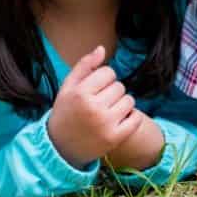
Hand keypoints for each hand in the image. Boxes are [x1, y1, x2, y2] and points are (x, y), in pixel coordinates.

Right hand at [48, 45, 143, 167]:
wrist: (61, 148)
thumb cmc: (66, 112)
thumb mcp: (68, 87)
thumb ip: (84, 65)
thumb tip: (102, 48)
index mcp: (80, 93)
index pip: (108, 72)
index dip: (103, 79)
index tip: (95, 89)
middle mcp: (93, 108)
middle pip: (119, 86)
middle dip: (112, 92)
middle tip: (100, 102)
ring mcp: (105, 124)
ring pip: (129, 100)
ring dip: (122, 104)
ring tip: (109, 111)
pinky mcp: (115, 138)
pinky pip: (136, 118)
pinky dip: (131, 117)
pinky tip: (119, 120)